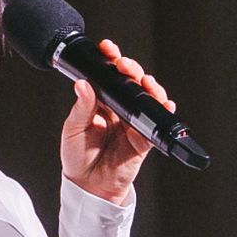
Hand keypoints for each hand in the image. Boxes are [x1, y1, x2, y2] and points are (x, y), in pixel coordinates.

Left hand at [60, 39, 171, 204]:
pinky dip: (164, 110)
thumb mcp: (73, 129)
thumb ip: (82, 108)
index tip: (108, 48)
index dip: (111, 59)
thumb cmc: (77, 157)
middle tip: (124, 65)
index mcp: (101, 103)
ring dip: (149, 86)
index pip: (108, 76)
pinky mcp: (144, 138)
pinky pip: (157, 122)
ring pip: (147, 98)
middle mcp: (119, 109)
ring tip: (144, 81)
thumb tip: (83, 85)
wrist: (88, 187)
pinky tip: (164, 102)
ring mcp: (133, 122)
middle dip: (131, 69)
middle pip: (131, 82)